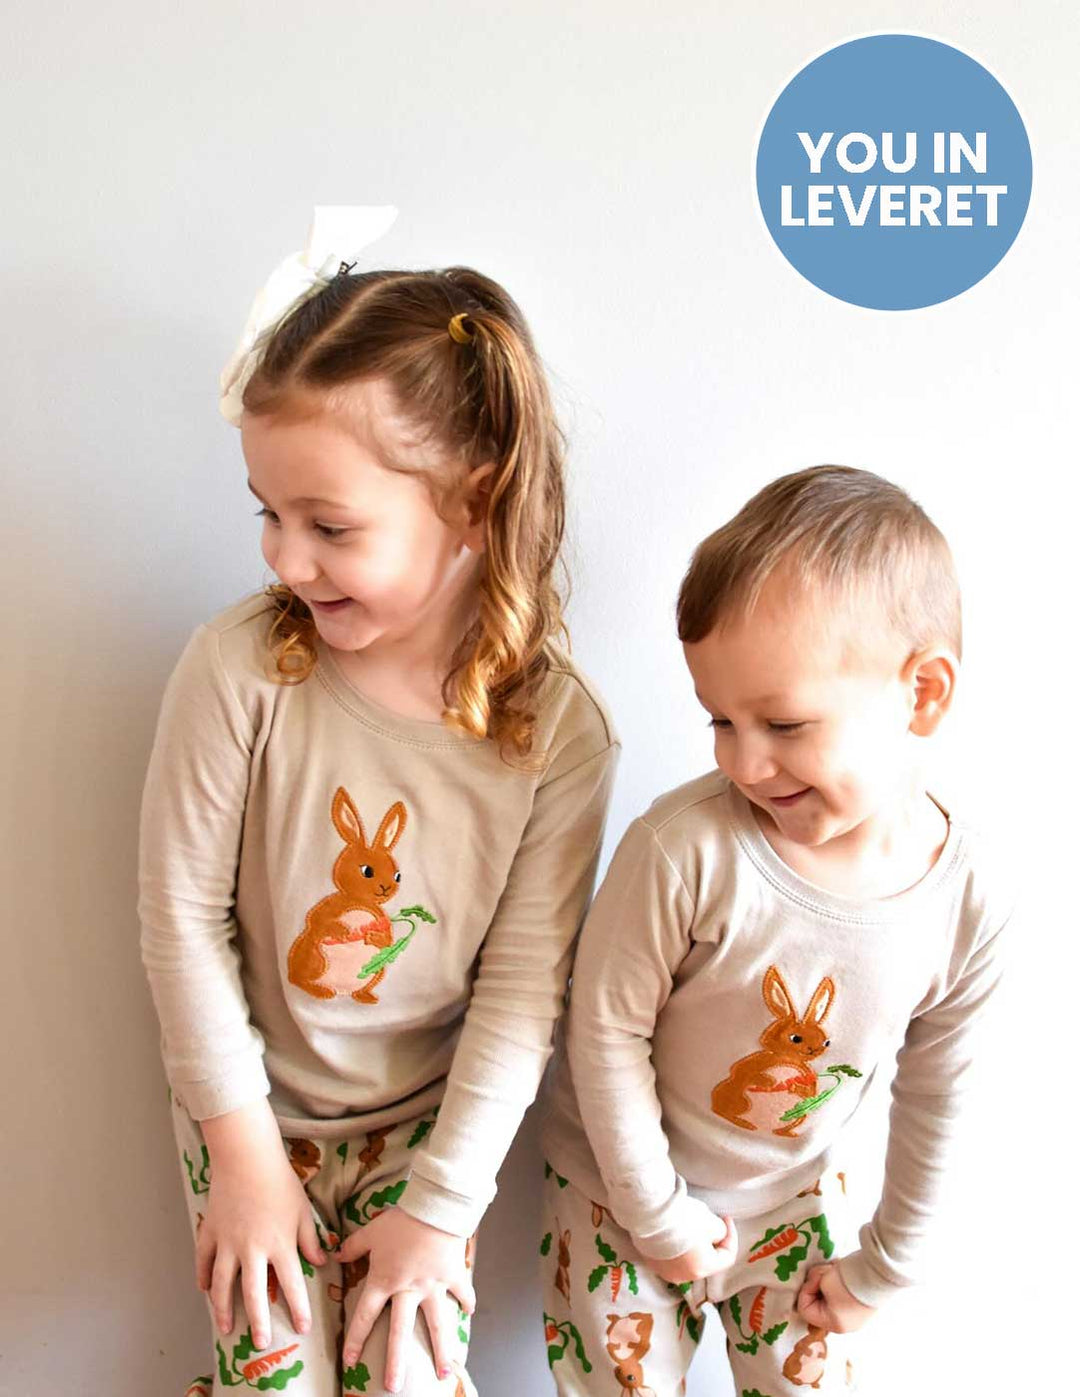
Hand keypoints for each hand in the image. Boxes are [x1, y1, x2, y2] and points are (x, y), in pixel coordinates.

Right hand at [196, 1100, 325, 1350]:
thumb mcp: (303, 1210)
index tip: (303, 1327)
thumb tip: (321, 1261)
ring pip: (222, 1284)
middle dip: (258, 1321)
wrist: (247, 1157)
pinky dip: (202, 1277)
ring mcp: (227, 1242)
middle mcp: (252, 1249)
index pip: (291, 1284)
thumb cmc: (280, 1181)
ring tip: (226, 1328)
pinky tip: (205, 1290)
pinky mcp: (210, 1231)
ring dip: (223, 1309)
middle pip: (254, 1294)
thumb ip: (310, 1238)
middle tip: (261, 1342)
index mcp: (279, 1244)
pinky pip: (203, 1260)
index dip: (299, 1308)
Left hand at [338, 1208, 474, 1392]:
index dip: (356, 1338)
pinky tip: (469, 1316)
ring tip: (443, 1373)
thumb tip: (334, 1254)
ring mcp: (433, 1286)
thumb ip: (353, 1247)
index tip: (350, 1361)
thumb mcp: (371, 1232)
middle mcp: (407, 1290)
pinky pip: (462, 1293)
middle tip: (393, 1387)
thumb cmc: (400, 1219)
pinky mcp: (453, 1276)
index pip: (365, 1315)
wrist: (434, 1207)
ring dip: (440, 1350)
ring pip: (436, 1324)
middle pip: (399, 1332)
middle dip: (396, 1361)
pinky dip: (467, 1303)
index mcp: (384, 1280)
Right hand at [646, 1214, 737, 1284]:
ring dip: (691, 1245)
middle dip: (709, 1242)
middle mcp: (684, 1277)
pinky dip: (673, 1246)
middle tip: (706, 1222)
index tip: (725, 1218)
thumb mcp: (711, 1222)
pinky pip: (669, 1256)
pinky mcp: (650, 1262)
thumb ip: (720, 1232)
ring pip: (686, 1260)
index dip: (731, 1236)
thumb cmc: (684, 1219)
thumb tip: (717, 1235)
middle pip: (705, 1260)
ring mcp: (665, 1272)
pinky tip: (671, 1230)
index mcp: (703, 1269)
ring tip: (687, 1225)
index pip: (727, 1257)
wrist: (650, 1213)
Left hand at [796, 1262, 875, 1333]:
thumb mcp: (822, 1281)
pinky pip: (840, 1293)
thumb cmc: (847, 1280)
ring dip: (828, 1280)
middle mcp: (846, 1324)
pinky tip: (842, 1272)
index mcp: (834, 1325)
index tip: (817, 1278)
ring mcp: (855, 1315)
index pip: (805, 1309)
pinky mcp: (861, 1303)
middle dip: (818, 1284)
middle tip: (826, 1272)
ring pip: (829, 1296)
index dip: (806, 1291)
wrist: (878, 1271)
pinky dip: (838, 1280)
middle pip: (818, 1303)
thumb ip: (812, 1285)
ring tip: (836, 1270)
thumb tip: (814, 1282)